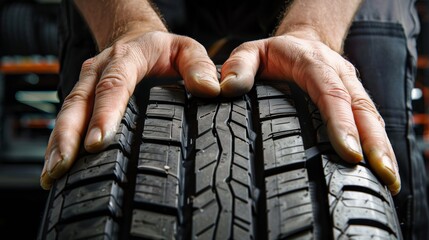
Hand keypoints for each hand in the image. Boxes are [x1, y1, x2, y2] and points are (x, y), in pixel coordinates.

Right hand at [40, 31, 219, 188]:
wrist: (136, 36)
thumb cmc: (163, 49)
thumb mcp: (186, 49)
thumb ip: (199, 66)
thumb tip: (209, 90)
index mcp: (126, 58)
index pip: (113, 86)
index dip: (104, 113)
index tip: (98, 142)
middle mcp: (99, 70)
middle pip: (79, 101)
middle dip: (69, 136)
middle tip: (64, 167)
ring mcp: (87, 83)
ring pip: (67, 112)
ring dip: (59, 143)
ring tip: (53, 174)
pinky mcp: (82, 94)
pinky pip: (67, 117)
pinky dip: (60, 141)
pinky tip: (56, 165)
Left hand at [218, 33, 399, 194]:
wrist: (299, 41)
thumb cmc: (272, 54)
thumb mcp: (250, 53)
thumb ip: (239, 67)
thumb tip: (228, 89)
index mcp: (312, 62)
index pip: (330, 92)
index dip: (341, 122)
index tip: (350, 153)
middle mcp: (337, 73)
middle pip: (361, 107)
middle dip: (374, 142)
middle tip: (382, 174)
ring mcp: (350, 86)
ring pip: (372, 115)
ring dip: (383, 147)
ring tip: (390, 179)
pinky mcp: (355, 98)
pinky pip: (371, 119)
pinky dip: (380, 143)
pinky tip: (383, 168)